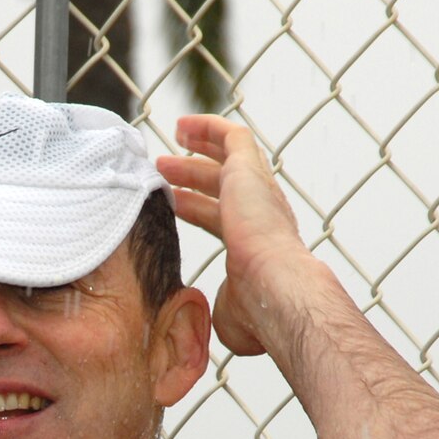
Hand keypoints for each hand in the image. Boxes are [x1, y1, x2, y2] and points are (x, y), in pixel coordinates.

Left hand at [156, 115, 311, 356]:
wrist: (275, 289)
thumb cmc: (257, 311)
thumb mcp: (228, 312)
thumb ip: (216, 305)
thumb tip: (204, 312)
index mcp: (257, 242)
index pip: (221, 217)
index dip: (196, 208)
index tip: (174, 204)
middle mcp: (262, 212)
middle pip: (222, 186)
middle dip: (192, 177)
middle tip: (163, 170)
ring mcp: (257, 190)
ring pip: (228, 158)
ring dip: (198, 151)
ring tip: (171, 144)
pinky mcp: (250, 170)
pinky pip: (232, 137)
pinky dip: (208, 127)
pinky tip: (183, 126)